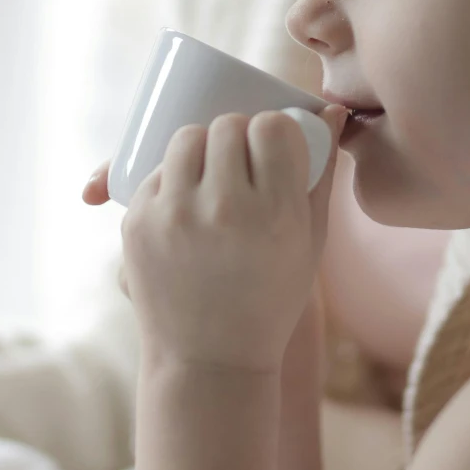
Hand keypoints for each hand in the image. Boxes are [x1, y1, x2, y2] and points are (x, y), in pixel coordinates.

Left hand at [120, 108, 345, 371]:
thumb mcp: (309, 243)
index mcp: (274, 214)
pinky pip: (157, 173)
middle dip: (238, 137)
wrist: (210, 359)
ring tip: (213, 179)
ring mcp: (175, 217)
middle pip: (228, 125)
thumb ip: (320, 175)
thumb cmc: (270, 299)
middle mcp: (224, 210)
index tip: (273, 151)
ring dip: (202, 150)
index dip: (275, 132)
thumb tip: (332, 110)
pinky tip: (188, 211)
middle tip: (242, 165)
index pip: (272, 127)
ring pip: (187, 139)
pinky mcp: (138, 225)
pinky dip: (174, 182)